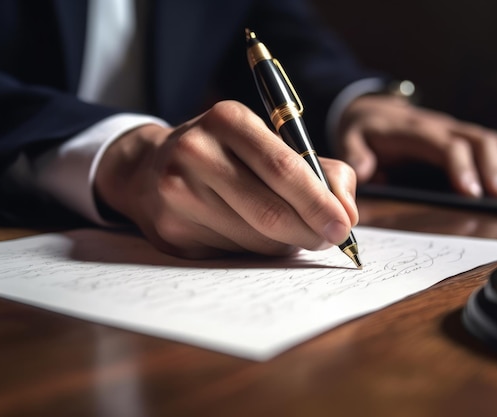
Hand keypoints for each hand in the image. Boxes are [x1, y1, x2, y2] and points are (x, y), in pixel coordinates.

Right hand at [95, 101, 357, 258]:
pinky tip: (253, 235)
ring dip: (284, 243)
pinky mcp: (170, 231)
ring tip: (291, 233)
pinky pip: (232, 253)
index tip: (344, 225)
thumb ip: (319, 171)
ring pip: (254, 238)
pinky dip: (255, 250)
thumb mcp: (268, 143)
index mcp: (227, 120)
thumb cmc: (224, 155)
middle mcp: (195, 152)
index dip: (318, 202)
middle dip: (309, 231)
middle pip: (269, 210)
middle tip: (328, 239)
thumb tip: (347, 213)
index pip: (283, 167)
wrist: (150, 170)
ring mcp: (177, 193)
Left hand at [336, 95, 496, 198]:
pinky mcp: (471, 139)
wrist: (374, 109)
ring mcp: (462, 132)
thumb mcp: (351, 137)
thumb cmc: (365, 129)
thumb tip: (365, 171)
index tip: (473, 192)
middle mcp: (446, 128)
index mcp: (419, 131)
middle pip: (482, 143)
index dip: (461, 166)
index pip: (447, 146)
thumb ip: (356, 153)